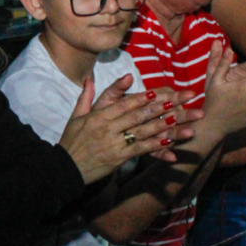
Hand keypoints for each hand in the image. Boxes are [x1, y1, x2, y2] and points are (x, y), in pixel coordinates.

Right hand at [58, 76, 201, 182]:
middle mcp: (107, 127)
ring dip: (163, 125)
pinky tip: (169, 142)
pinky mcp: (117, 158)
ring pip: (142, 131)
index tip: (159, 91)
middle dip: (161, 107)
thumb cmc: (71, 141)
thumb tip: (89, 78)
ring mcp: (113, 143)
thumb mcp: (75, 116)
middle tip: (180, 101)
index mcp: (99, 116)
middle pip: (138, 115)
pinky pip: (139, 150)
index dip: (142, 97)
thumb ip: (86, 96)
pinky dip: (155, 146)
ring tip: (181, 120)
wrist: (64, 167)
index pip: (124, 103)